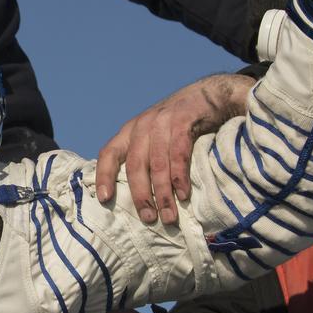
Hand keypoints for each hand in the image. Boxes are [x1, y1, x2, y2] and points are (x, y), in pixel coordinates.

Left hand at [95, 74, 252, 223]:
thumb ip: (143, 155)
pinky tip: (183, 194)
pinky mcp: (184, 120)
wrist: (209, 95)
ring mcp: (162, 122)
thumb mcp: (154, 134)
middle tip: (148, 218)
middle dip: (140, 194)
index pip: (109, 153)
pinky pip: (179, 153)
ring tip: (168, 216)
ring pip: (158, 163)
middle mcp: (142, 125)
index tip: (104, 199)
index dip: (104, 176)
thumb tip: (133, 192)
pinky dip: (179, 176)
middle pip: (136, 164)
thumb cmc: (179, 123)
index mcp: (130, 131)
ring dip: (162, 192)